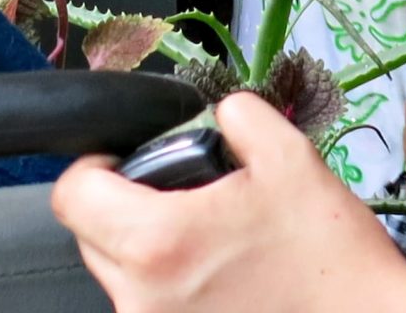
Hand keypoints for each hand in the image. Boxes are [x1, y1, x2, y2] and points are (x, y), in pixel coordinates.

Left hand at [54, 94, 405, 312]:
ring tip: (213, 240)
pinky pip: (150, 306)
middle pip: (91, 238)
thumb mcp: (290, 158)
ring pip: (120, 277)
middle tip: (182, 194)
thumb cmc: (333, 258)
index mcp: (159, 242)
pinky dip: (171, 286)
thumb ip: (238, 116)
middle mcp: (142, 299)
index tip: (124, 159)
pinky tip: (222, 277)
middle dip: (126, 206)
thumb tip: (218, 112)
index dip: (94, 164)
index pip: (72, 196)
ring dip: (150, 250)